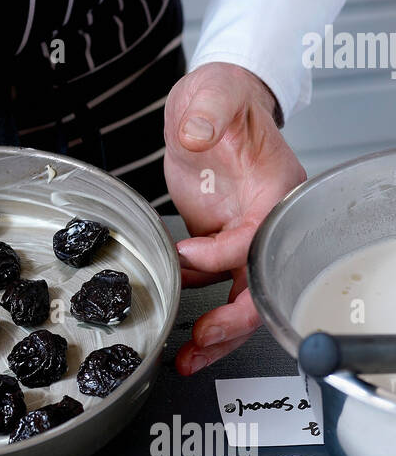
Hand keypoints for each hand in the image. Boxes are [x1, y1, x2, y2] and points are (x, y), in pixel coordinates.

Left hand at [163, 61, 305, 374]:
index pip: (258, 238)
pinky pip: (213, 284)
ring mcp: (242, 234)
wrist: (209, 103)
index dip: (224, 255)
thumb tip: (197, 133)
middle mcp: (265, 221)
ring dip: (216, 333)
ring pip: (240, 297)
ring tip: (188, 358)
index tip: (189, 254)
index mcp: (277, 192)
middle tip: (202, 343)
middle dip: (233, 322)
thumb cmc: (225, 99)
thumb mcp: (216, 97)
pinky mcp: (217, 241)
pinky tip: (177, 329)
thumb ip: (208, 114)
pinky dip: (197, 307)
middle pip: (260, 285)